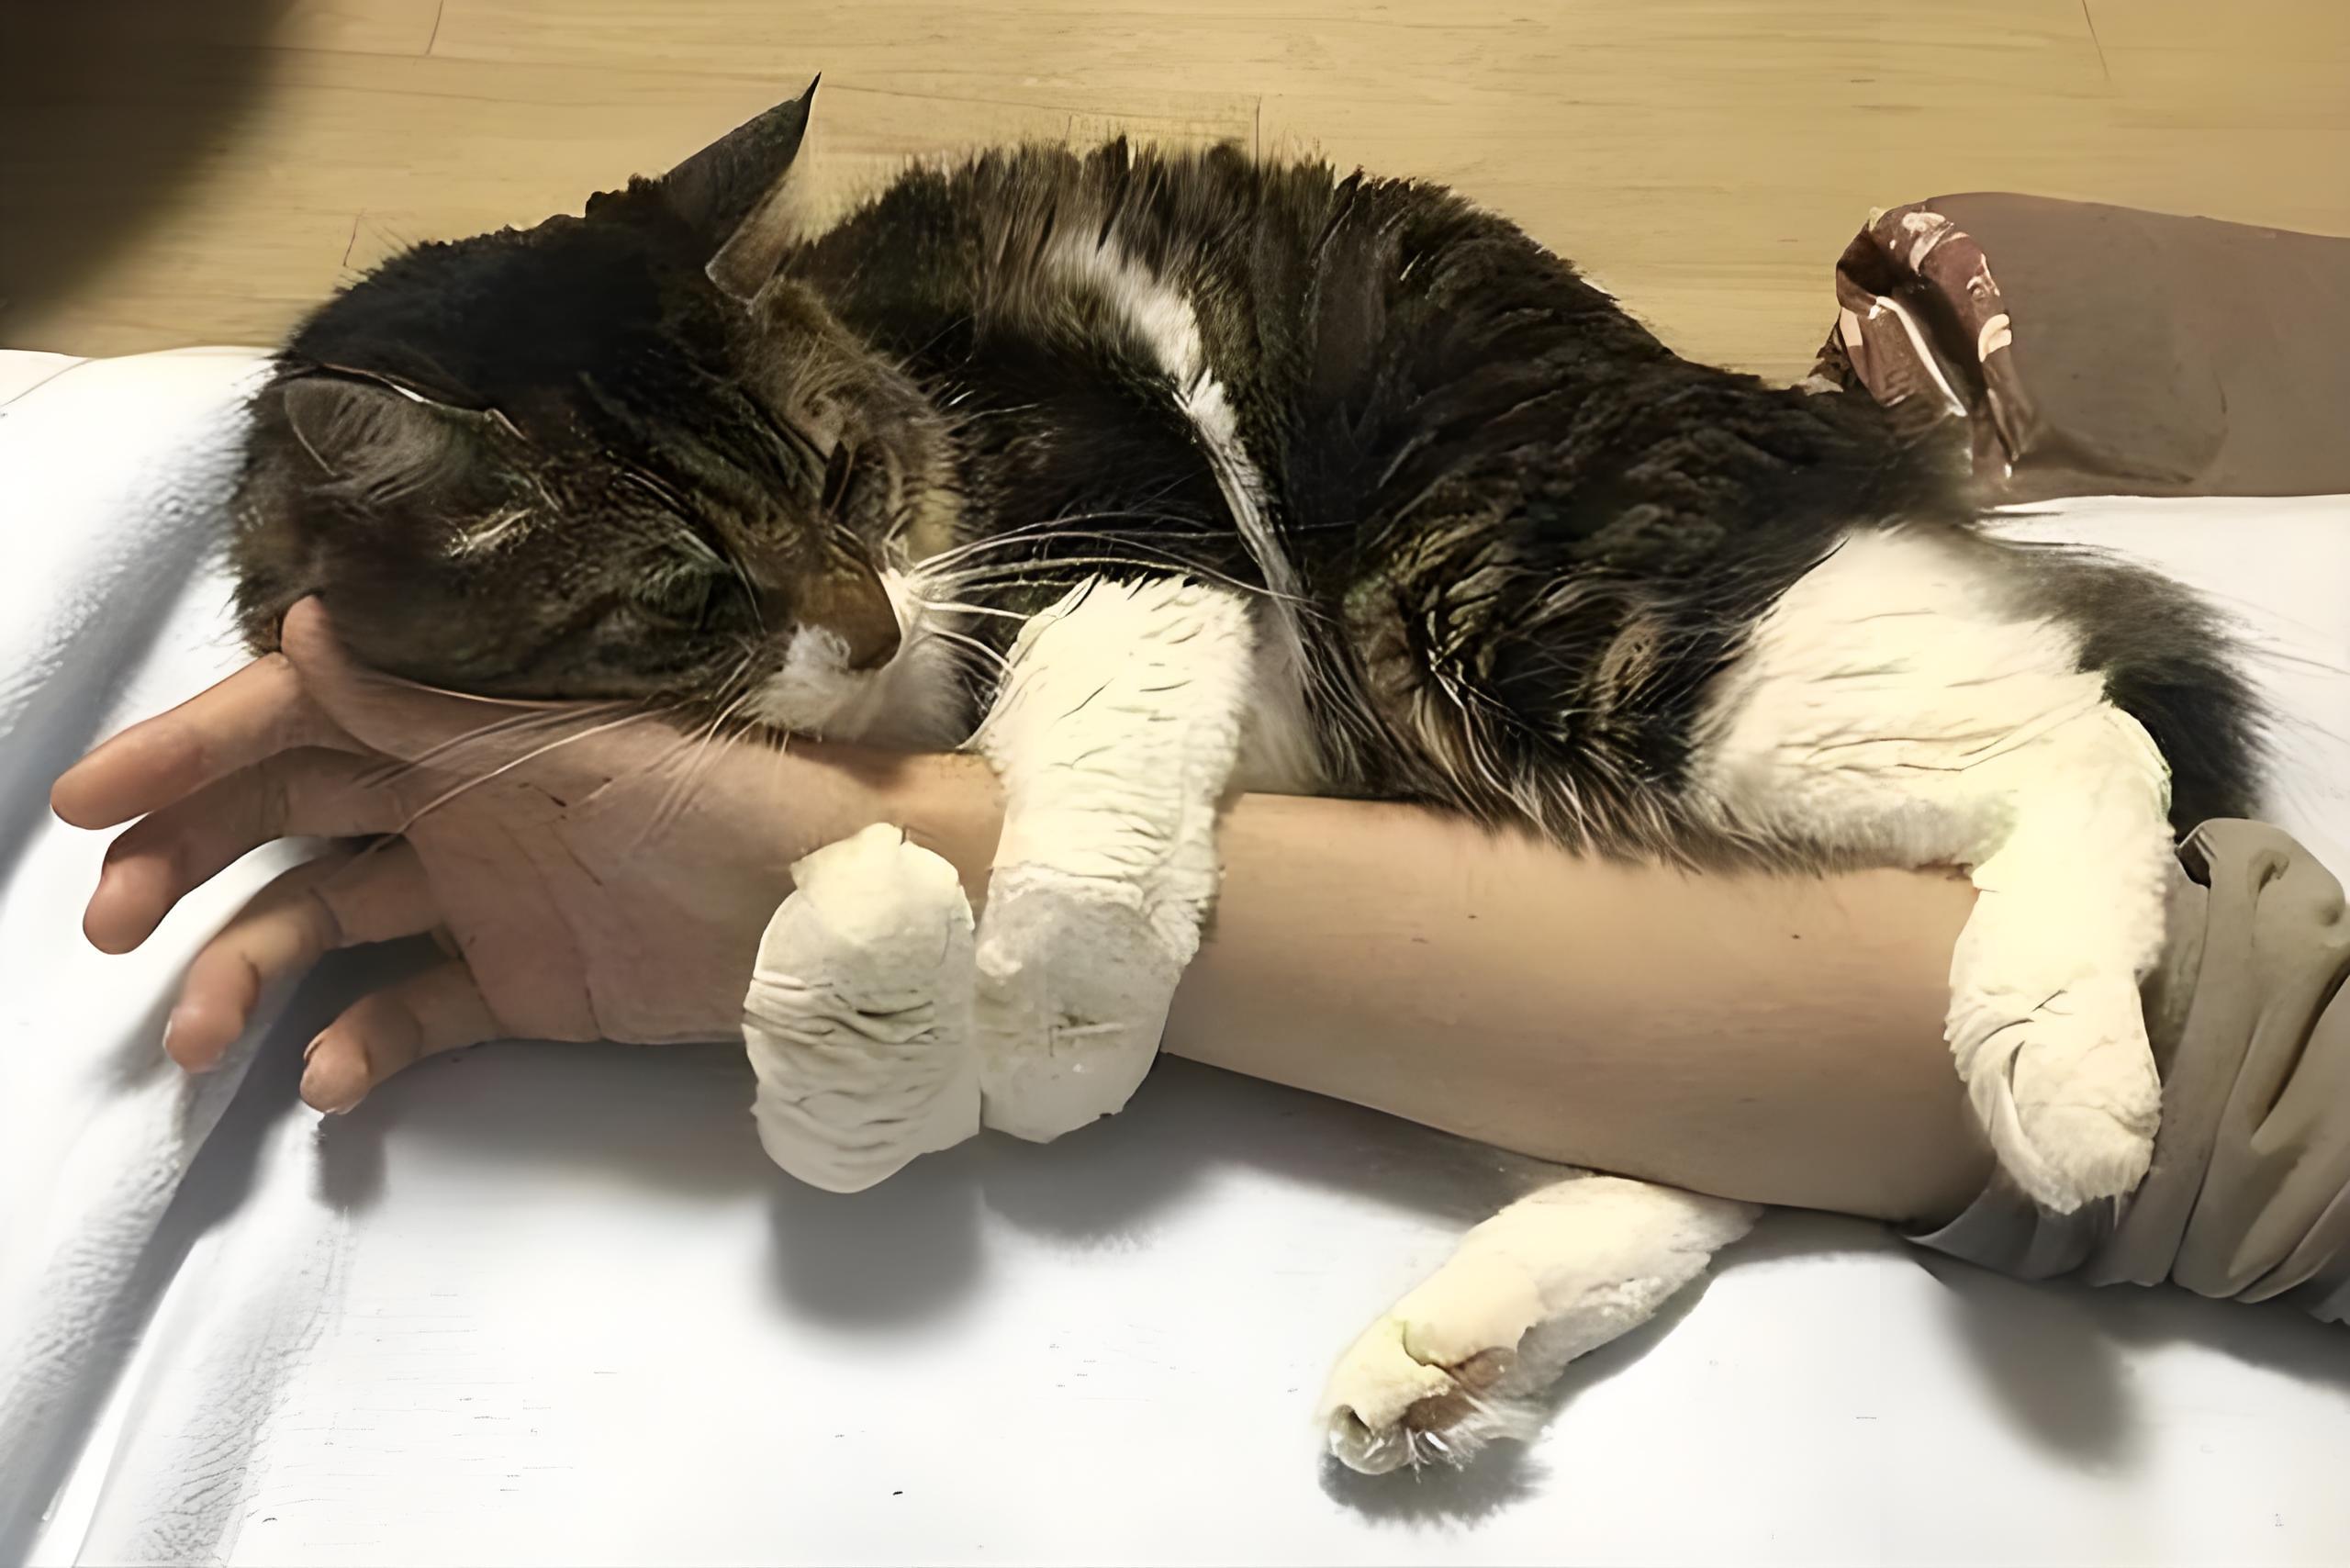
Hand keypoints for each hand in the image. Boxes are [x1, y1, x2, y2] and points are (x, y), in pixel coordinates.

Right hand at [51, 601, 987, 1112]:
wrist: (839, 905)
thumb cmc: (723, 797)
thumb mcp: (571, 748)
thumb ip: (427, 704)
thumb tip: (297, 624)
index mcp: (463, 727)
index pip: (298, 726)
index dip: (189, 755)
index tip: (88, 806)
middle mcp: (454, 804)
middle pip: (285, 824)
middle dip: (187, 865)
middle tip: (111, 929)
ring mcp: (481, 898)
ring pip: (326, 926)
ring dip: (249, 972)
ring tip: (200, 1040)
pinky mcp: (520, 988)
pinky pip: (409, 1015)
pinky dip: (356, 1046)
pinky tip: (326, 1078)